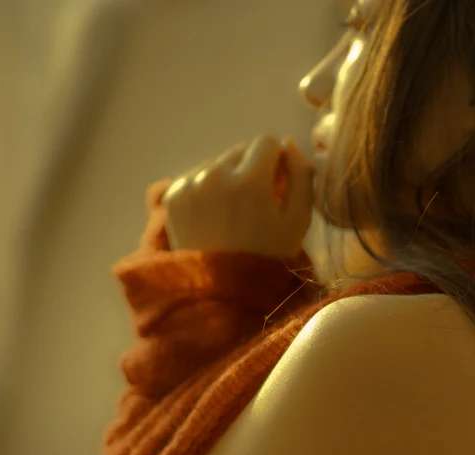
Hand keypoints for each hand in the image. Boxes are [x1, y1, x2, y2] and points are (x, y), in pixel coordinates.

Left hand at [159, 134, 314, 258]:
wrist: (222, 293)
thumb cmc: (268, 258)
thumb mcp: (299, 221)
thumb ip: (301, 176)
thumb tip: (288, 143)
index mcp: (250, 180)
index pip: (267, 141)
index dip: (277, 161)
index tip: (277, 185)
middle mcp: (215, 174)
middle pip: (241, 150)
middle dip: (252, 169)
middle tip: (255, 204)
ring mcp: (190, 184)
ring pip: (218, 163)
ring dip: (229, 178)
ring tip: (233, 213)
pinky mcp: (173, 195)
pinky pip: (197, 177)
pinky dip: (207, 190)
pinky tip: (214, 217)